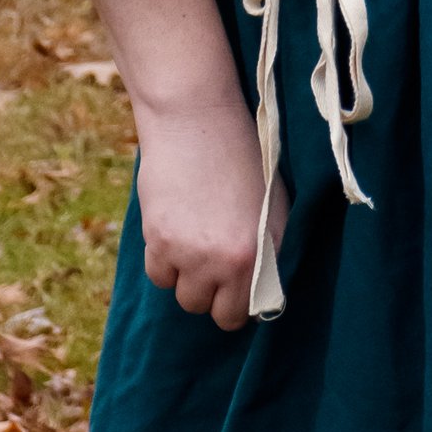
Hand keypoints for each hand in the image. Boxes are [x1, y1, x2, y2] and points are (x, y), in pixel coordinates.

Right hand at [135, 92, 278, 331]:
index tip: (237, 291)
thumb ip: (270, 250)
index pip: (249, 312)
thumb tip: (263, 293)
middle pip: (214, 313)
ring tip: (196, 242)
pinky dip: (164, 262)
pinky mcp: (161, 241)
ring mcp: (194, 254)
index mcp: (267, 251)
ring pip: (185, 297)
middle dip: (214, 294)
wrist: (197, 118)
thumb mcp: (273, 203)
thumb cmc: (242, 156)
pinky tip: (176, 230)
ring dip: (188, 279)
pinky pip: (159, 276)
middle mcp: (232, 260)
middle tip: (214, 263)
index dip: (242, 303)